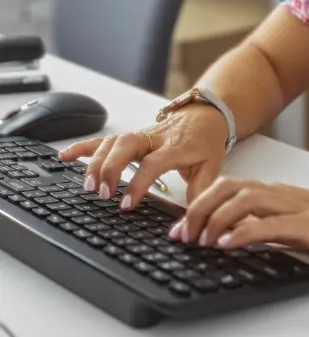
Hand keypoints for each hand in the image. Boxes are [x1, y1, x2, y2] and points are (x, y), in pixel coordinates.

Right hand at [57, 104, 228, 209]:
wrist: (206, 114)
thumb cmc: (206, 142)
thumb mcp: (211, 167)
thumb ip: (201, 194)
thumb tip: (190, 224)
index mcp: (176, 147)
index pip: (153, 163)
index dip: (138, 183)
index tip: (126, 205)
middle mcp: (155, 138)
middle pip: (127, 145)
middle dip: (111, 168)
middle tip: (102, 193)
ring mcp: (141, 135)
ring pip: (114, 141)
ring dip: (96, 161)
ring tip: (88, 186)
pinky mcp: (131, 135)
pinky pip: (104, 139)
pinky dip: (83, 146)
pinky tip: (65, 156)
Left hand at [171, 178, 308, 265]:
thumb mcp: (293, 227)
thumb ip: (266, 227)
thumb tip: (232, 238)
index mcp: (276, 193)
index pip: (228, 188)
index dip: (198, 204)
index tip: (178, 229)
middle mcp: (281, 194)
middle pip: (229, 188)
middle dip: (198, 209)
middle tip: (180, 235)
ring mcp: (295, 206)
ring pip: (245, 200)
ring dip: (216, 219)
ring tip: (200, 240)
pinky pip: (271, 223)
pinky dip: (246, 231)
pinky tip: (229, 244)